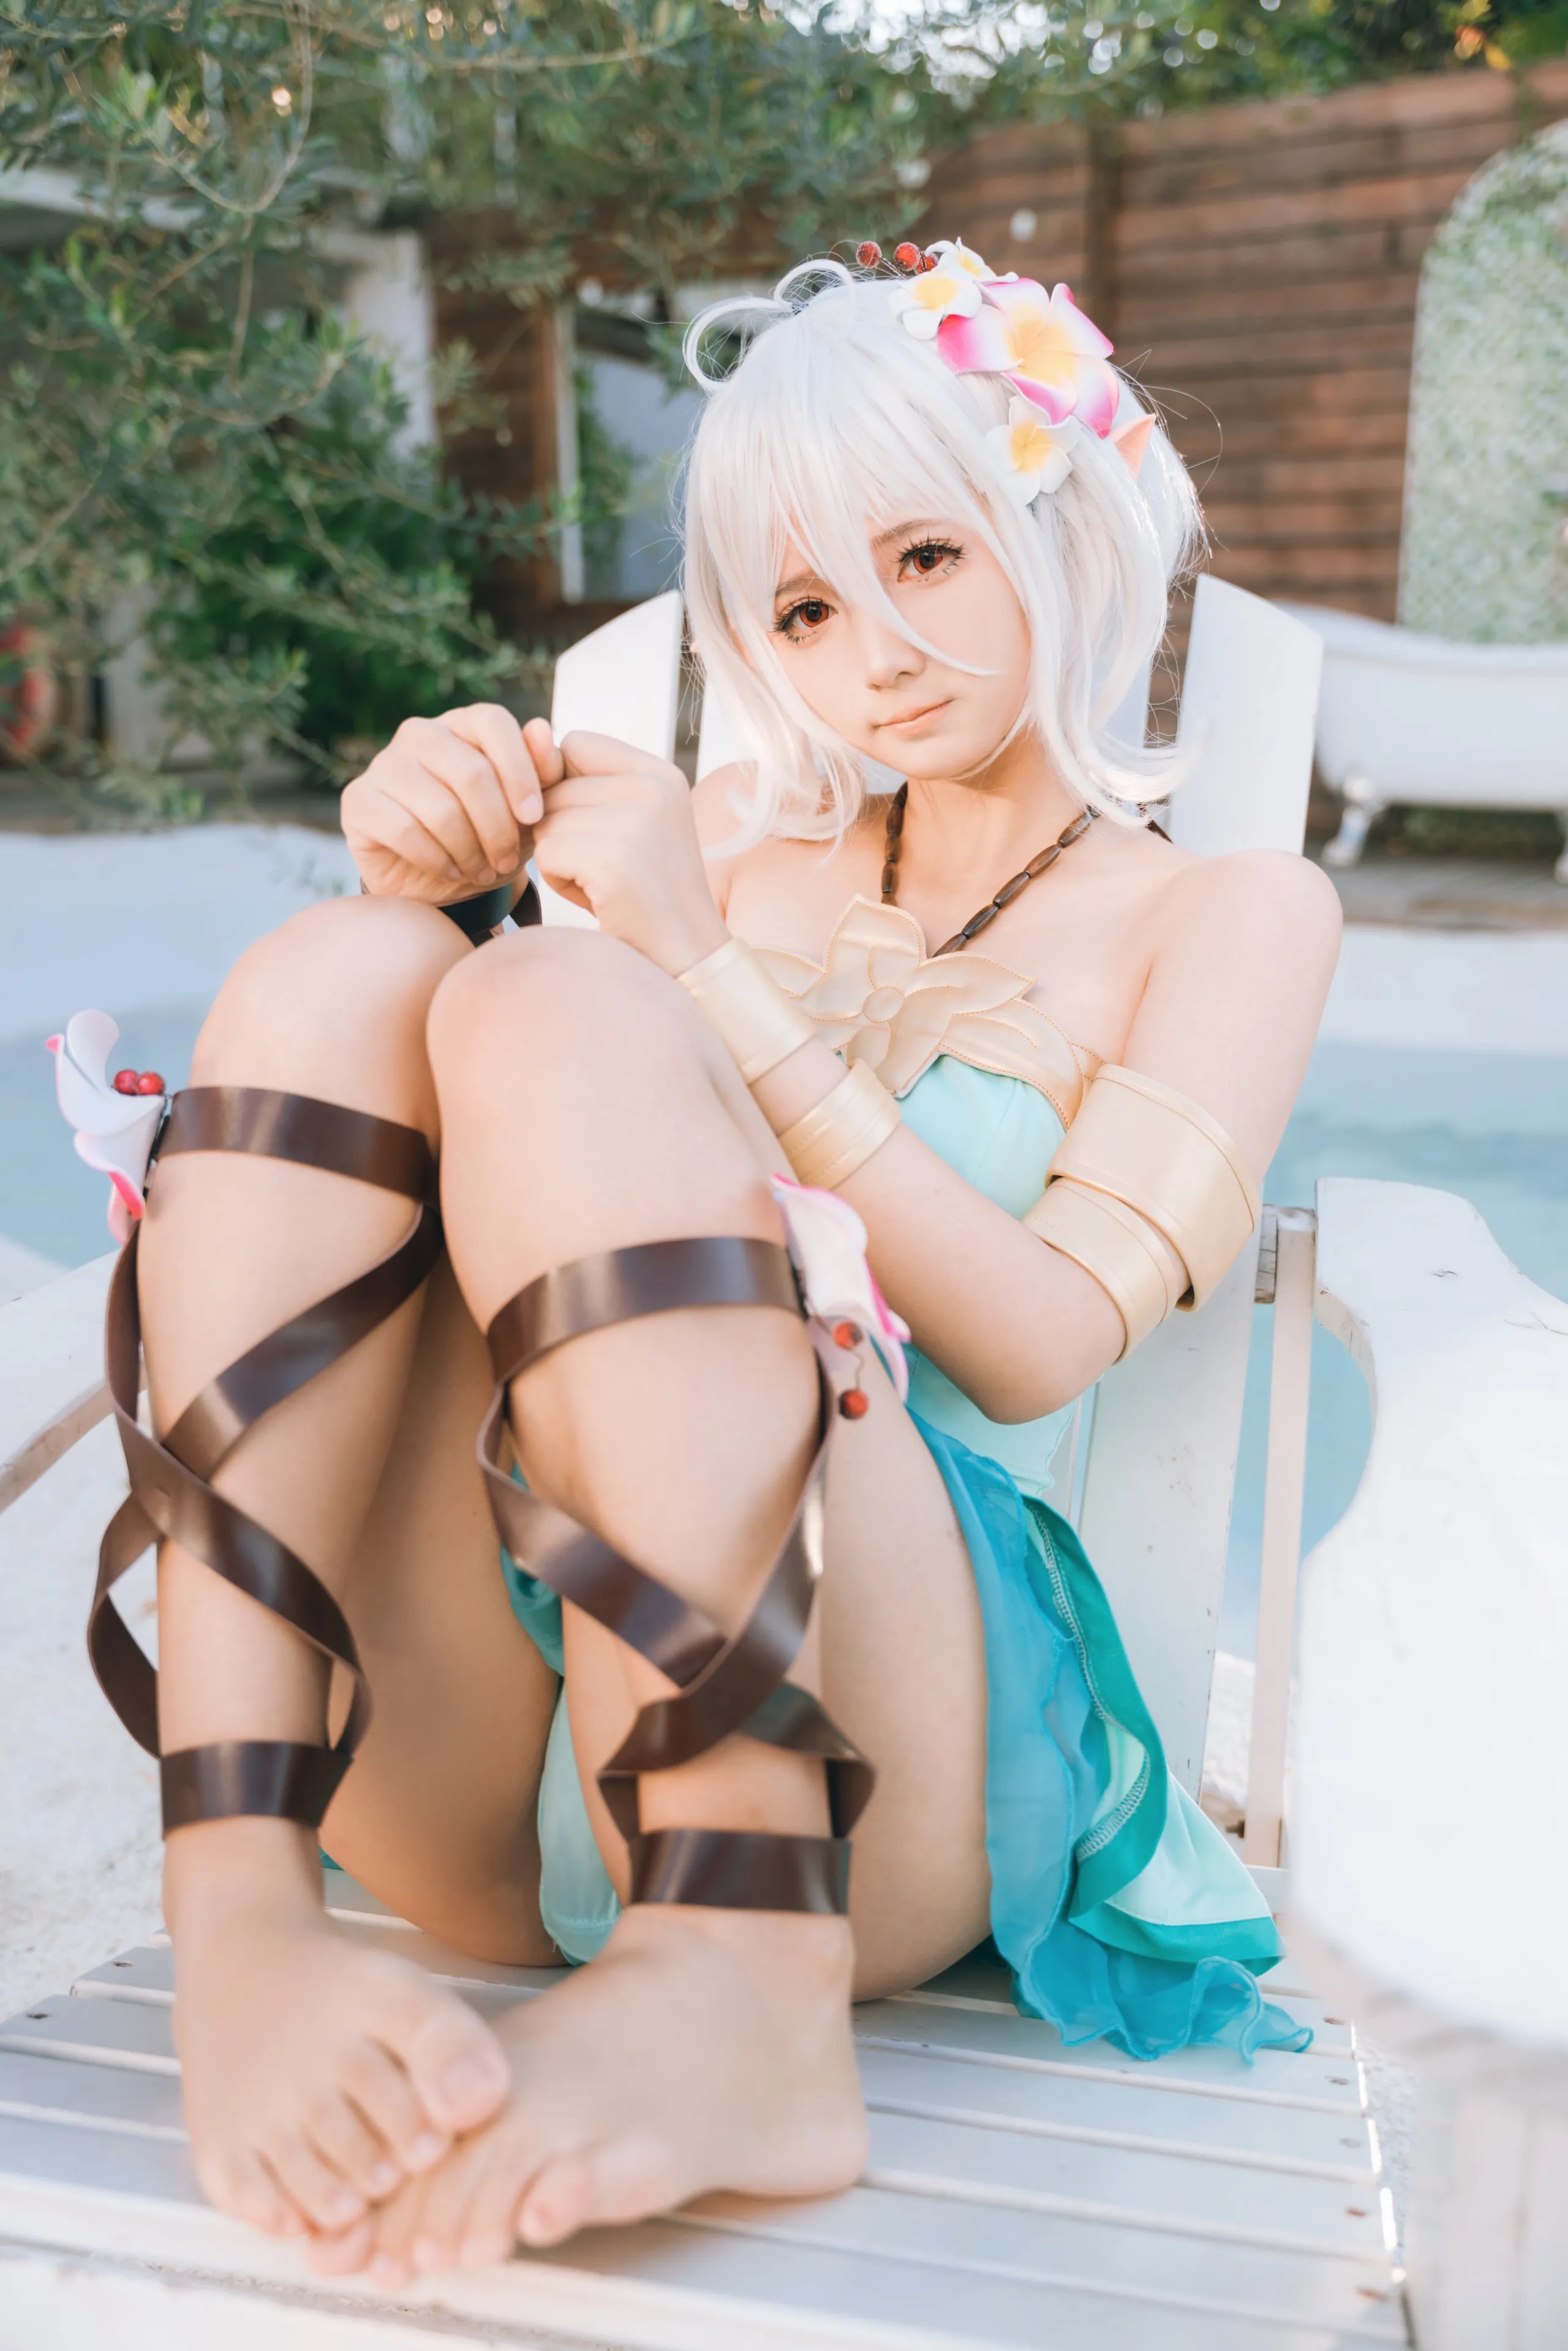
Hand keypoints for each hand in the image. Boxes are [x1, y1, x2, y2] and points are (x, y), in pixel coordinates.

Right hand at [341, 707, 552, 902]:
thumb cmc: (489, 835)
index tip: (535, 818)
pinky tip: (451, 872)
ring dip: (470, 851)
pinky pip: (406, 831)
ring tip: (483, 872)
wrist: (441, 882)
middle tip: (508, 862)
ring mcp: (385, 764)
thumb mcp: (528, 811)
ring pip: (440, 808)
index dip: (520, 771)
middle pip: (470, 772)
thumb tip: (540, 727)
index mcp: (463, 724)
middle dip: (498, 827)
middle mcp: (420, 733)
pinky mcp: (359, 800)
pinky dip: (437, 861)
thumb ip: (544, 770)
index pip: (493, 722)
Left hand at [533, 731, 728, 974]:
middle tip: (610, 868)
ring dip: (560, 859)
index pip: (575, 744)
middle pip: (555, 787)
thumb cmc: (644, 894)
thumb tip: (530, 728)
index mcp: (660, 773)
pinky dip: (560, 882)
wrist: (687, 957)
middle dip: (564, 832)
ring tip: (605, 883)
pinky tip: (599, 898)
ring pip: (547, 821)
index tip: (600, 828)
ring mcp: (636, 822)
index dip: (567, 787)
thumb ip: (575, 779)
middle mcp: (653, 788)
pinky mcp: (614, 859)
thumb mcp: (621, 825)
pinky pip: (549, 855)